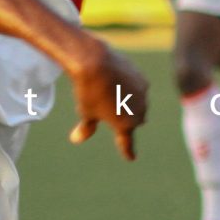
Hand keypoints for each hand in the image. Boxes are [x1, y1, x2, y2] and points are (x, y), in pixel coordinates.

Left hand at [65, 41, 149, 159]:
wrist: (96, 61)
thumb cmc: (88, 91)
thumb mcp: (86, 111)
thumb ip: (86, 127)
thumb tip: (76, 139)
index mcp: (126, 124)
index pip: (127, 142)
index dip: (128, 150)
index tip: (131, 158)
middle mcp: (139, 111)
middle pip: (135, 120)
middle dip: (126, 119)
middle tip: (113, 114)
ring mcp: (143, 93)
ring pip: (138, 103)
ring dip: (128, 102)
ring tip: (110, 92)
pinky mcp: (142, 77)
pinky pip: (137, 87)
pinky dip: (129, 87)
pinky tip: (116, 80)